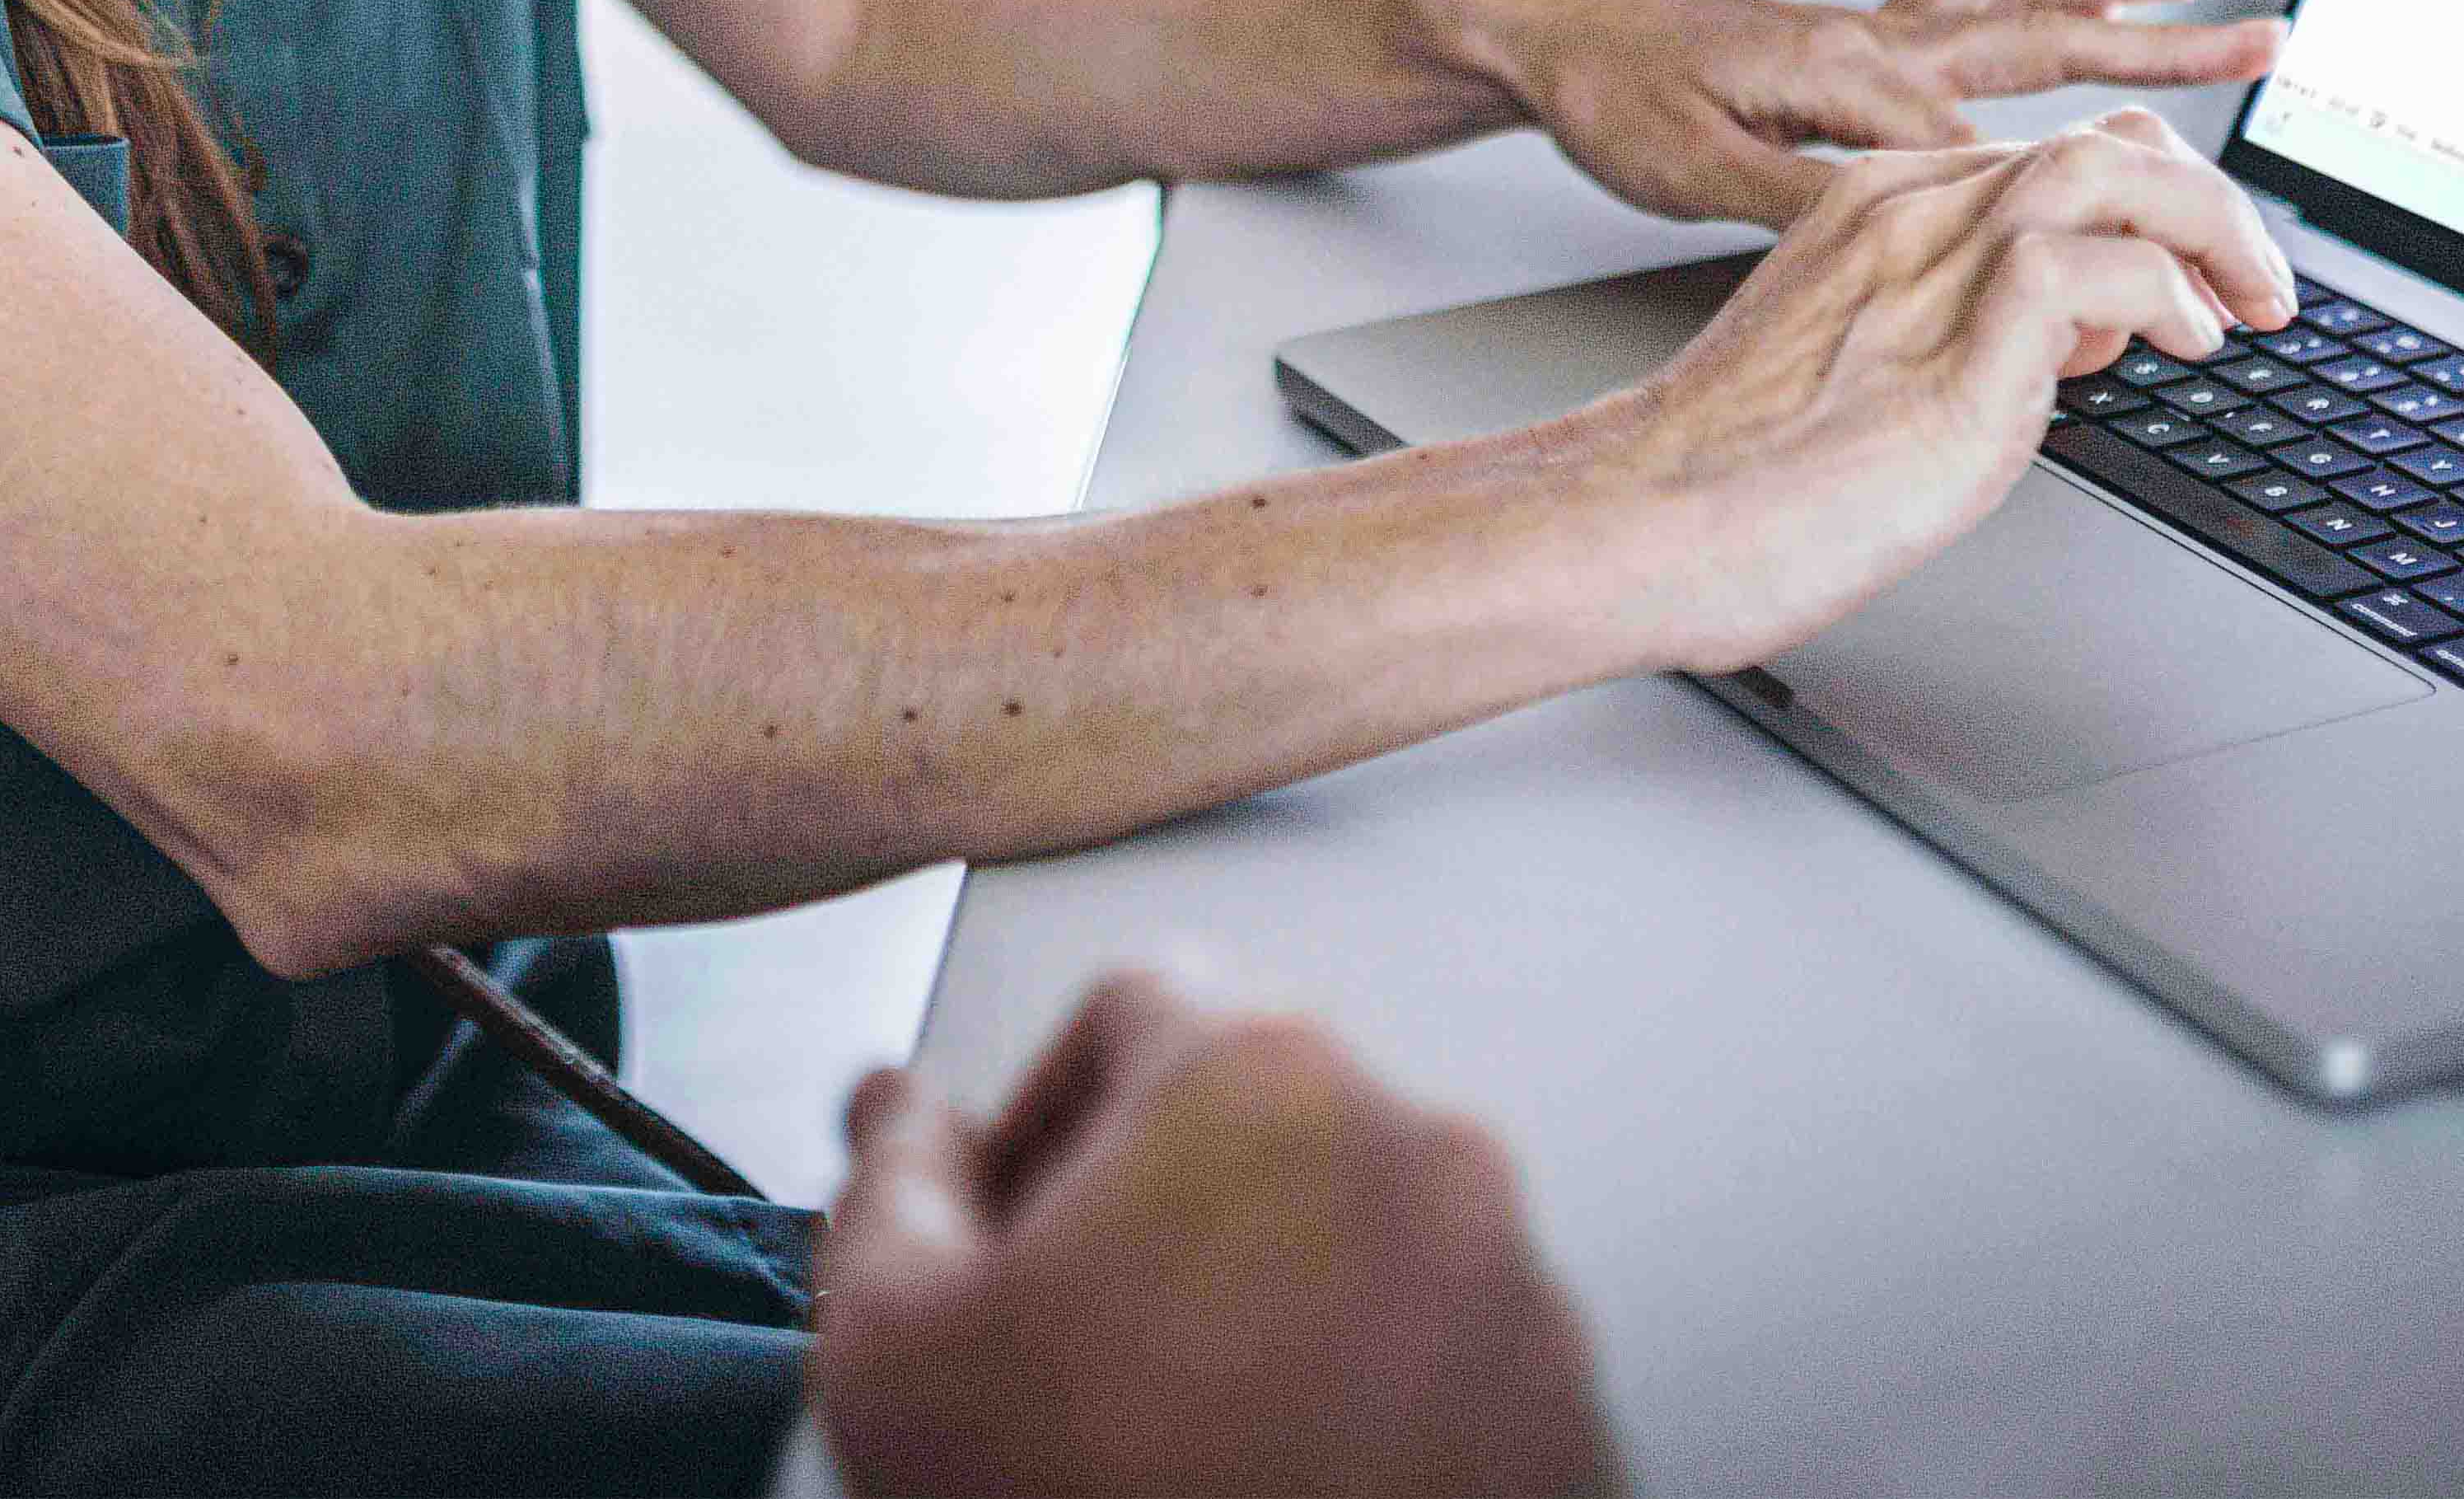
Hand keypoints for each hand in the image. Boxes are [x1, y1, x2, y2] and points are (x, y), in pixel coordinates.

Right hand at [815, 971, 1617, 1498]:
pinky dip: (1377, 1421)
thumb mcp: (895, 1351)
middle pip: (1261, 1136)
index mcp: (1261, 1085)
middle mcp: (1426, 1158)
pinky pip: (1454, 1379)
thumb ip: (887, 1186)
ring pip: (1365, 1256)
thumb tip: (907, 1124)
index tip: (1010, 1226)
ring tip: (1188, 1456)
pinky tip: (1283, 1497)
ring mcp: (1524, 1300)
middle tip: (1083, 1366)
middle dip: (1166, 1225)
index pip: (1131, 1013)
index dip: (1041, 1119)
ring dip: (1278, 1320)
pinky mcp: (1576, 1432)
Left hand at [1453, 0, 2282, 228]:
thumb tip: (1906, 223)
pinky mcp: (1853, 35)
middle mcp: (1882, 42)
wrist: (1553, 30)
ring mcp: (1872, 31)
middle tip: (2264, 33)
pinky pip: (1971, 2)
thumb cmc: (1613, 96)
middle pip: (2048, 37)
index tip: (2168, 252)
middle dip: (2162, 42)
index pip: (2004, 149)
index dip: (2089, 203)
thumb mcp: (1693, 166)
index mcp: (1857, 80)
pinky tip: (2068, 0)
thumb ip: (1801, 194)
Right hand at [1595, 112, 2292, 672]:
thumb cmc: (1738, 475)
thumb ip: (1962, 329)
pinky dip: (2162, 294)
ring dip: (2213, 229)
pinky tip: (2180, 342)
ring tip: (2254, 301)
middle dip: (2209, 203)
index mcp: (1877, 207)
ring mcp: (1931, 267)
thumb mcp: (1867, 366)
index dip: (2147, 203)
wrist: (1650, 520)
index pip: (2052, 155)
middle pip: (2102, 144)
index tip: (2195, 273)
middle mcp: (1908, 212)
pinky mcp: (1958, 346)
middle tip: (2259, 283)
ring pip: (2115, 171)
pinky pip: (2098, 264)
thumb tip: (2072, 348)